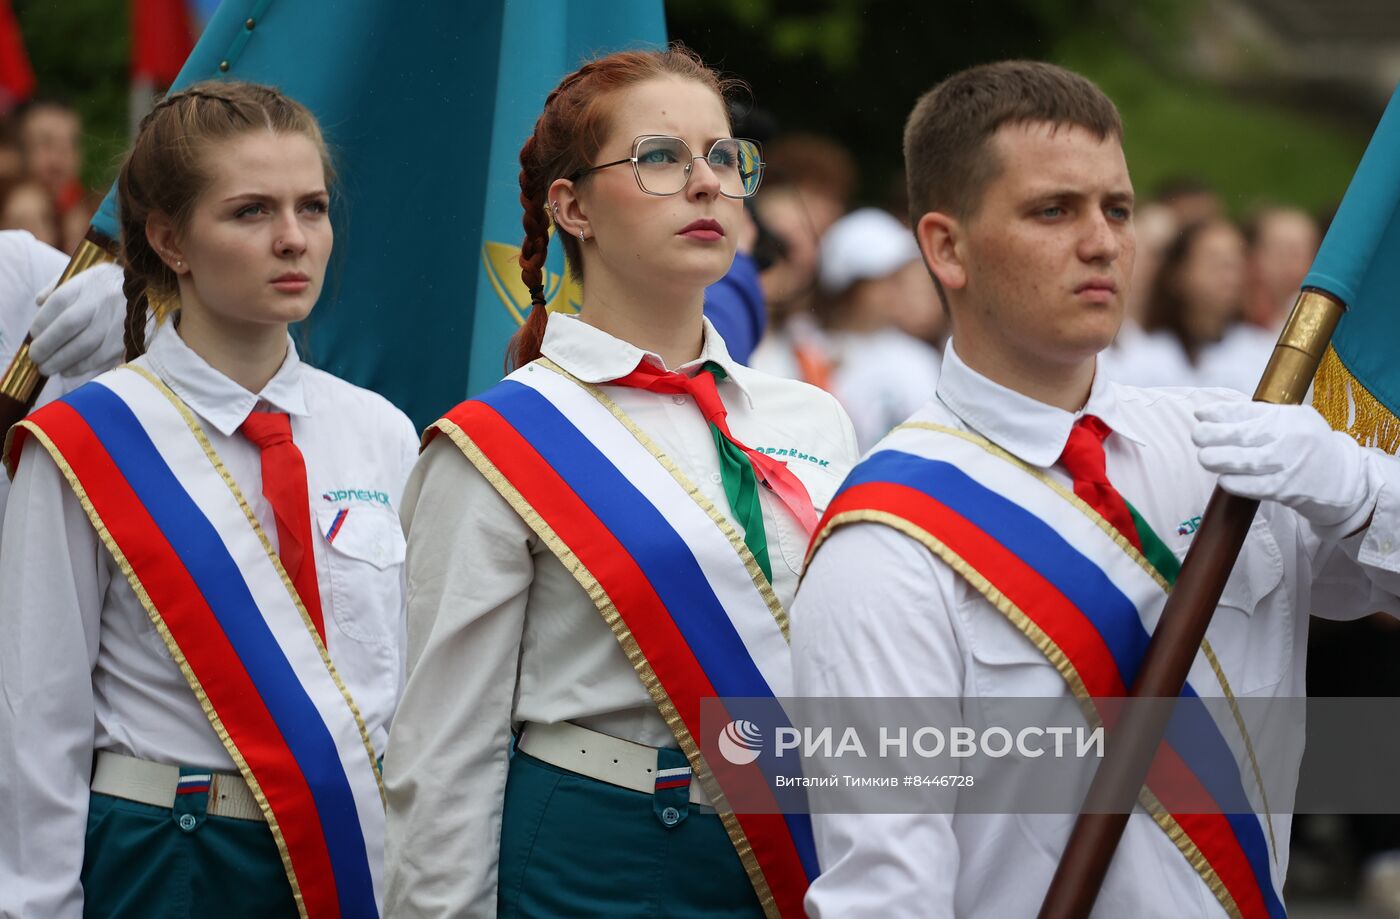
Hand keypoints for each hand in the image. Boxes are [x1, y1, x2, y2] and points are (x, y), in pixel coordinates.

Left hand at [28, 262, 127, 376]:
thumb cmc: (108, 286)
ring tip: (48, 368)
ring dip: (63, 361)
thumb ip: (59, 287)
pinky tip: (69, 371)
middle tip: (35, 358)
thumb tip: (39, 303)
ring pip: (86, 346)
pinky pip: (103, 358)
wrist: (151, 291)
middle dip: (47, 346)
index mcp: (91, 282)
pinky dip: (83, 368)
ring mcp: (120, 321)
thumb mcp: (85, 276)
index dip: (42, 322)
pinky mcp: (130, 340)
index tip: (34, 335)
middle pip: (69, 325)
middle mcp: (105, 300)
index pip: (59, 302)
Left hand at [1193, 399, 1376, 534]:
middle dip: (1213, 435)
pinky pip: (1253, 487)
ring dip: (1218, 460)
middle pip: (1243, 436)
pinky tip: (1222, 479)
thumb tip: (1210, 413)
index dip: (1219, 413)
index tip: (1200, 414)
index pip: (1248, 411)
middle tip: (1197, 436)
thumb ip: (1257, 416)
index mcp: (1289, 418)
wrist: (1344, 480)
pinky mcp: (1285, 490)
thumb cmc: (1308, 445)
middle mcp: (1290, 439)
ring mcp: (1289, 466)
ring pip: (1245, 462)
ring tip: (1203, 457)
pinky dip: (1234, 483)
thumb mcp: (1291, 421)